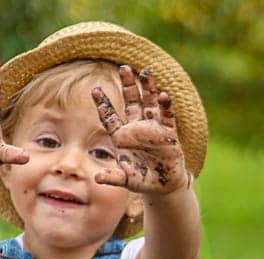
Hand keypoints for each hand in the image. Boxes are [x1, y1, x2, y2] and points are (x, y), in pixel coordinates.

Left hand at [92, 65, 190, 194]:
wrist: (163, 186)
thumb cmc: (141, 180)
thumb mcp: (125, 179)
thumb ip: (112, 176)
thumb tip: (97, 178)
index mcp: (122, 136)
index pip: (111, 116)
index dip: (103, 103)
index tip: (94, 90)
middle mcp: (137, 128)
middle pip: (132, 101)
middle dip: (128, 85)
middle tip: (124, 67)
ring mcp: (154, 128)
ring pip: (150, 103)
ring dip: (148, 88)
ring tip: (146, 72)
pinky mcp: (169, 133)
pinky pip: (167, 116)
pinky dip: (166, 105)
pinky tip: (164, 95)